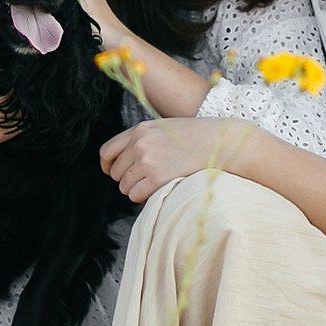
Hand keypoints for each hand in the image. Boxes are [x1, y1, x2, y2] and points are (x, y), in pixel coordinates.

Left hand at [99, 117, 254, 203]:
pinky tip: (158, 189)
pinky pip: (136, 195)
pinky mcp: (157, 178)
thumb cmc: (196, 138)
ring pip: (124, 186)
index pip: (107, 151)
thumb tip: (126, 159)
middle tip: (145, 179)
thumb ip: (143, 140)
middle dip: (126, 179)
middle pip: (115, 172)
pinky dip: (143, 196)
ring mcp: (147, 161)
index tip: (114, 173)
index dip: (108, 166)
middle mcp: (139, 144)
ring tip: (156, 183)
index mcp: (139, 130)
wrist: (219, 143)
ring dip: (136, 189)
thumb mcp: (164, 128)